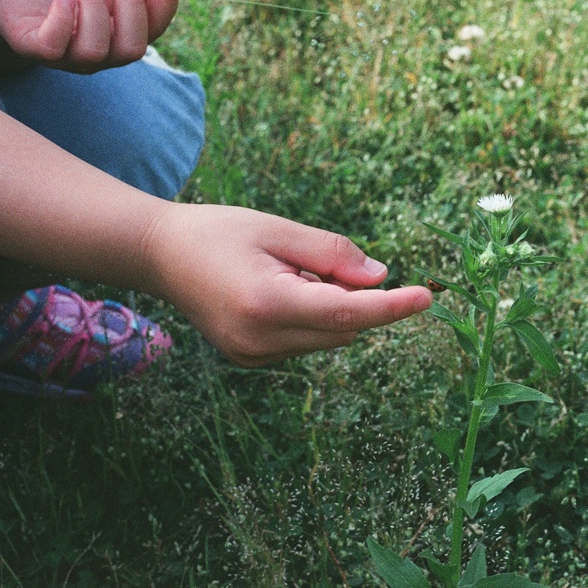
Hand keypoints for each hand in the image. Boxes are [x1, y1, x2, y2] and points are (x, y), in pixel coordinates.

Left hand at [0, 0, 177, 72]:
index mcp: (121, 40)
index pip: (154, 31)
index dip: (166, 2)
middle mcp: (100, 56)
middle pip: (132, 50)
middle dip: (130, 10)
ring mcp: (67, 58)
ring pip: (95, 50)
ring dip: (95, 11)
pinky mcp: (33, 48)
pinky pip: (53, 46)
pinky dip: (62, 20)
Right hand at [145, 203, 433, 366]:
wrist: (159, 255)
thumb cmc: (219, 231)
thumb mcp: (278, 228)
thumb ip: (332, 253)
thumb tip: (382, 277)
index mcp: (267, 303)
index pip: (348, 312)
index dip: (392, 306)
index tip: (428, 296)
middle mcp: (261, 340)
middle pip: (344, 326)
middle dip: (352, 295)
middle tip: (317, 260)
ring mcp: (254, 356)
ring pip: (329, 335)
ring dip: (330, 306)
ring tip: (286, 273)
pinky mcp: (252, 359)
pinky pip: (307, 341)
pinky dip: (312, 316)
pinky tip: (277, 290)